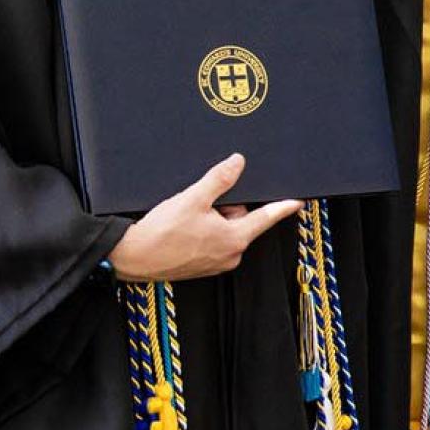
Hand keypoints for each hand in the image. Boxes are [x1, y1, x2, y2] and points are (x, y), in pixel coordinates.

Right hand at [108, 154, 302, 282]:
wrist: (131, 258)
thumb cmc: (160, 233)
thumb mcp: (193, 199)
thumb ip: (219, 180)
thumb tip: (238, 162)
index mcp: (234, 239)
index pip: (266, 218)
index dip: (283, 207)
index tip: (299, 201)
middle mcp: (230, 255)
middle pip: (241, 221)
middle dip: (227, 208)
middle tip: (202, 205)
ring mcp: (216, 263)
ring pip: (225, 231)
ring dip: (213, 220)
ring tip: (187, 219)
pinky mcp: (202, 267)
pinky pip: (213, 242)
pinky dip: (204, 232)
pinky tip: (184, 229)